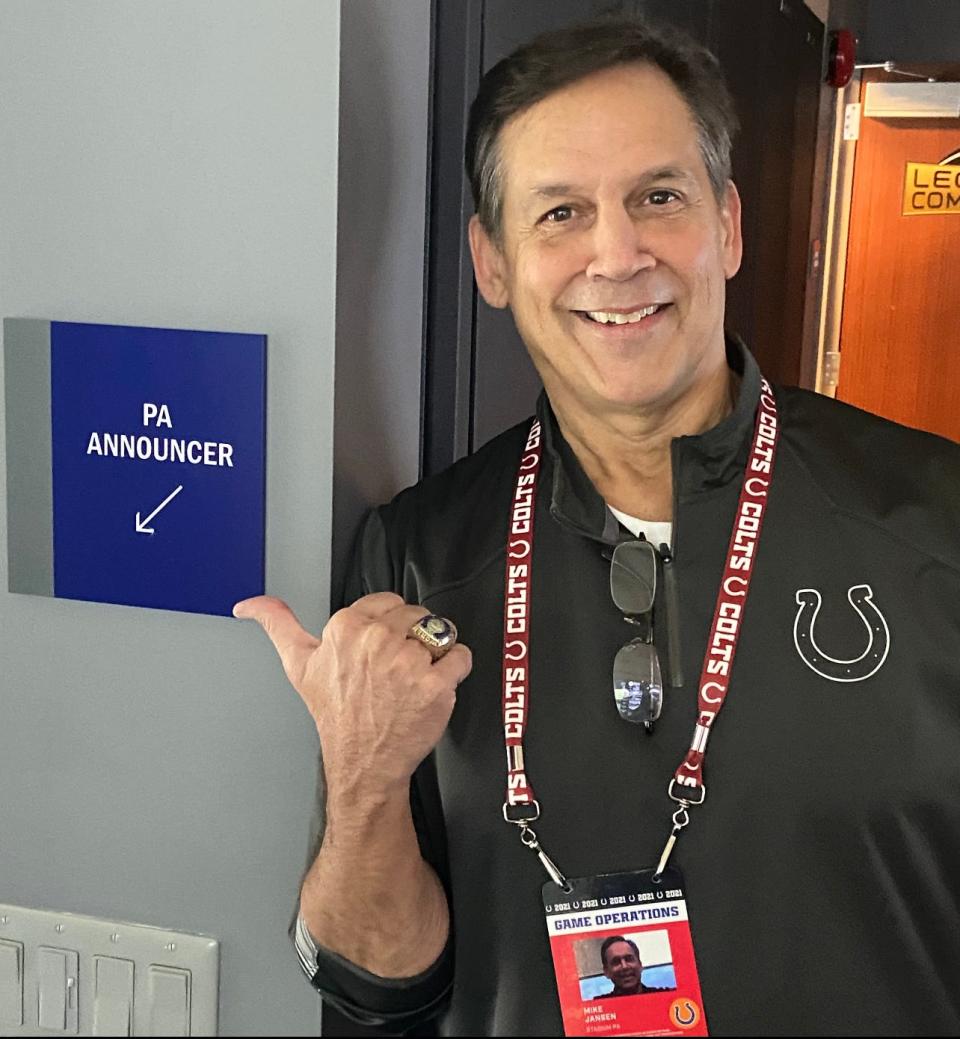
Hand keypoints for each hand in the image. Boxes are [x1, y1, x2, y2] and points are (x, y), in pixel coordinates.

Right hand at [233, 593, 471, 799]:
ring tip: (410, 682)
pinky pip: (461, 656)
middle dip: (411, 640)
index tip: (375, 655)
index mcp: (345, 627)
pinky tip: (432, 689)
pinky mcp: (435, 684)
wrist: (363, 764)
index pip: (390, 603)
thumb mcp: (298, 665)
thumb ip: (276, 624)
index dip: (388, 629)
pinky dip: (455, 670)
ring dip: (433, 656)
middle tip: (392, 673)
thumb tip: (247, 605)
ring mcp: (406, 662)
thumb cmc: (337, 715)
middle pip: (417, 616)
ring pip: (440, 634)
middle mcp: (376, 640)